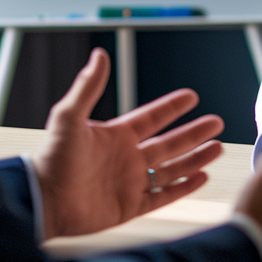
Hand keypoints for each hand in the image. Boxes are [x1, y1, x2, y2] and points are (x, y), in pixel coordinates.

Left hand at [32, 48, 224, 238]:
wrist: (43, 200)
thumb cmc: (51, 158)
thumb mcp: (68, 117)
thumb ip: (88, 87)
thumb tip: (99, 54)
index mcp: (116, 136)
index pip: (152, 118)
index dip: (172, 107)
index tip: (192, 96)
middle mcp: (126, 158)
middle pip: (170, 143)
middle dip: (194, 133)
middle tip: (217, 123)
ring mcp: (129, 183)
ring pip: (172, 169)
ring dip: (195, 159)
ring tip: (218, 149)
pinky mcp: (129, 207)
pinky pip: (163, 196)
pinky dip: (184, 188)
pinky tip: (202, 178)